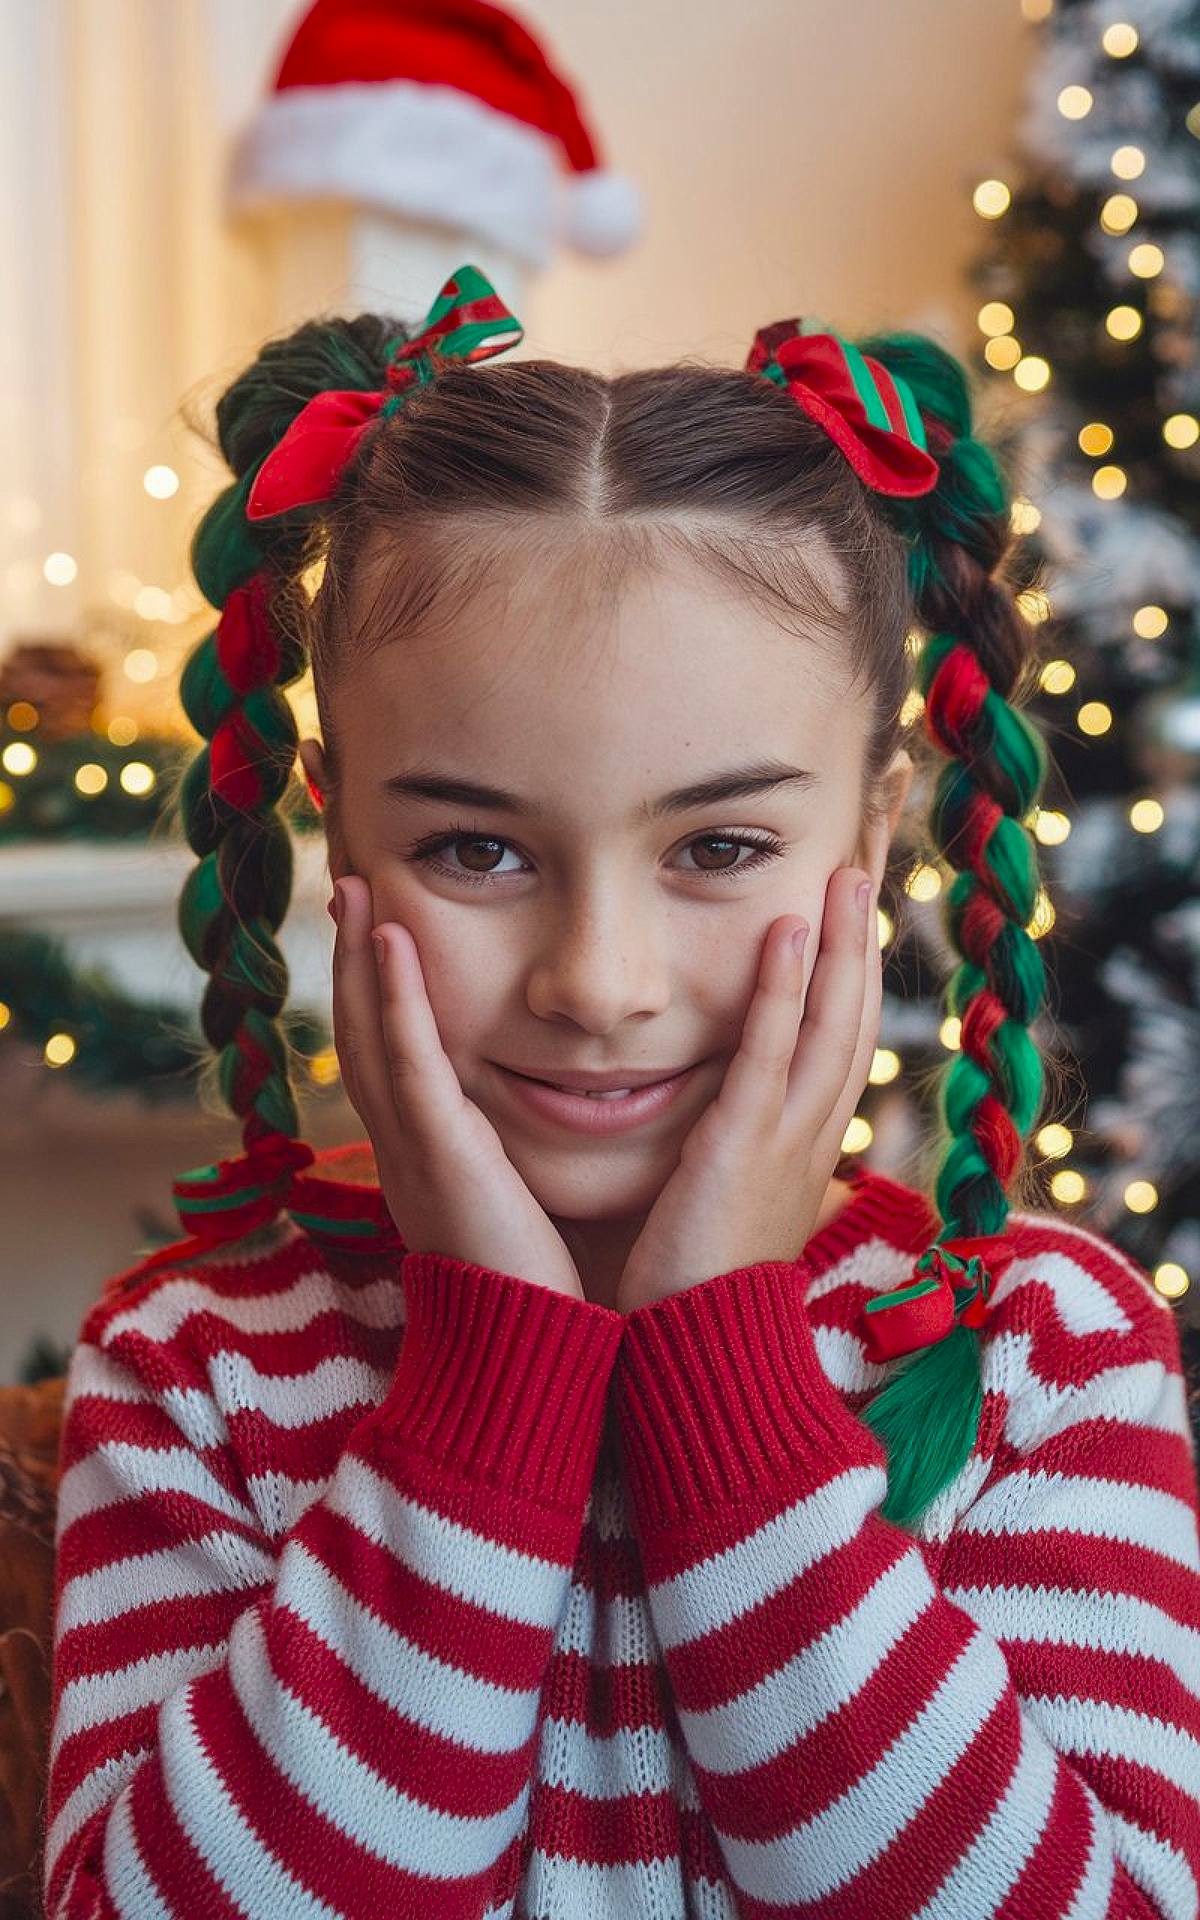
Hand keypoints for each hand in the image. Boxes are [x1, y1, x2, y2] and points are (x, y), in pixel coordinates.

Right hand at [331, 875, 585, 1300]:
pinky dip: (394, 997)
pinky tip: (388, 939)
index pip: (387, 1056)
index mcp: (422, 1156)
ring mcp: (413, 1148)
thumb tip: (520, 1136)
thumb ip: (504, 1163)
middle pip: (359, 1033)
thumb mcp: (508, 1207)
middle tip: (344, 884)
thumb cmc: (533, 1290)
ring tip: (351, 887)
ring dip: (357, 957)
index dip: (373, 992)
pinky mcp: (439, 1152)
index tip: (376, 929)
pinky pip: (408, 1061)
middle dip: (348, 958)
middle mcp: (403, 1146)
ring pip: (369, 1034)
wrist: (527, 1357)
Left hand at [614, 866, 881, 1313]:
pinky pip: (771, 1050)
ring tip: (848, 871)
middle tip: (867, 862)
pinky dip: (785, 987)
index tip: (850, 911)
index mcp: (802, 1144)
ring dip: (841, 943)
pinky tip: (791, 930)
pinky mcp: (745, 1145)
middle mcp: (809, 1133)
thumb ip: (728, 1153)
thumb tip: (717, 1123)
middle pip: (853, 1015)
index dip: (849, 972)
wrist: (696, 1360)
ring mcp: (785, 1138)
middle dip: (862, 938)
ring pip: (830, 1022)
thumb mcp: (724, 1204)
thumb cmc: (694, 1289)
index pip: (836, 1039)